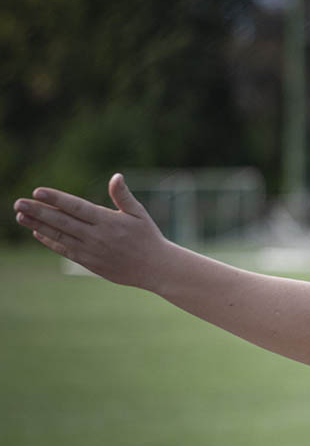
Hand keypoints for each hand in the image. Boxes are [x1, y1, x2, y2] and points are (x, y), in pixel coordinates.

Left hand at [14, 173, 169, 289]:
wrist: (156, 268)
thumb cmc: (148, 237)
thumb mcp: (139, 214)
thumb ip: (123, 196)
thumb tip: (116, 176)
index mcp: (109, 221)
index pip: (77, 207)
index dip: (56, 199)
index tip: (37, 192)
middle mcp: (97, 236)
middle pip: (62, 221)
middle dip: (38, 212)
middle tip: (18, 203)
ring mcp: (91, 250)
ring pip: (59, 236)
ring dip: (38, 225)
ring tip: (20, 216)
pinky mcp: (89, 262)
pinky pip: (65, 250)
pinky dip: (49, 241)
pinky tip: (37, 232)